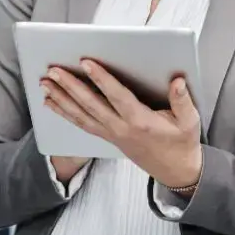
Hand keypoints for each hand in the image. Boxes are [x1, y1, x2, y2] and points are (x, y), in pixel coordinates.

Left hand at [40, 61, 201, 189]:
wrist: (176, 172)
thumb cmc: (182, 142)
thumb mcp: (190, 122)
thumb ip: (183, 100)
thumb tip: (177, 80)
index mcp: (140, 121)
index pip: (116, 96)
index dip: (101, 79)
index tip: (86, 62)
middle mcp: (121, 129)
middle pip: (90, 105)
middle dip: (70, 86)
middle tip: (53, 70)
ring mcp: (111, 135)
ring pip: (81, 115)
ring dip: (60, 98)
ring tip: (44, 83)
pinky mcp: (107, 138)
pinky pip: (81, 124)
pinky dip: (64, 112)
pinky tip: (50, 102)